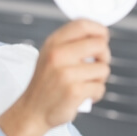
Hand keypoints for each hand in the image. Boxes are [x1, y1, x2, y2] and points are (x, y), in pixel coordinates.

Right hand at [0, 19, 110, 135]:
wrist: (32, 111)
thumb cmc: (45, 84)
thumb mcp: (50, 55)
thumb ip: (70, 43)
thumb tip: (98, 36)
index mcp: (53, 43)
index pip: (82, 25)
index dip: (99, 29)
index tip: (103, 37)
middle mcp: (58, 55)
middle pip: (99, 44)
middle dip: (104, 56)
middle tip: (97, 64)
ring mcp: (66, 73)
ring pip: (103, 68)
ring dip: (99, 78)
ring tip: (86, 83)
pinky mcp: (74, 91)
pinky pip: (100, 87)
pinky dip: (96, 93)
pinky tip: (84, 95)